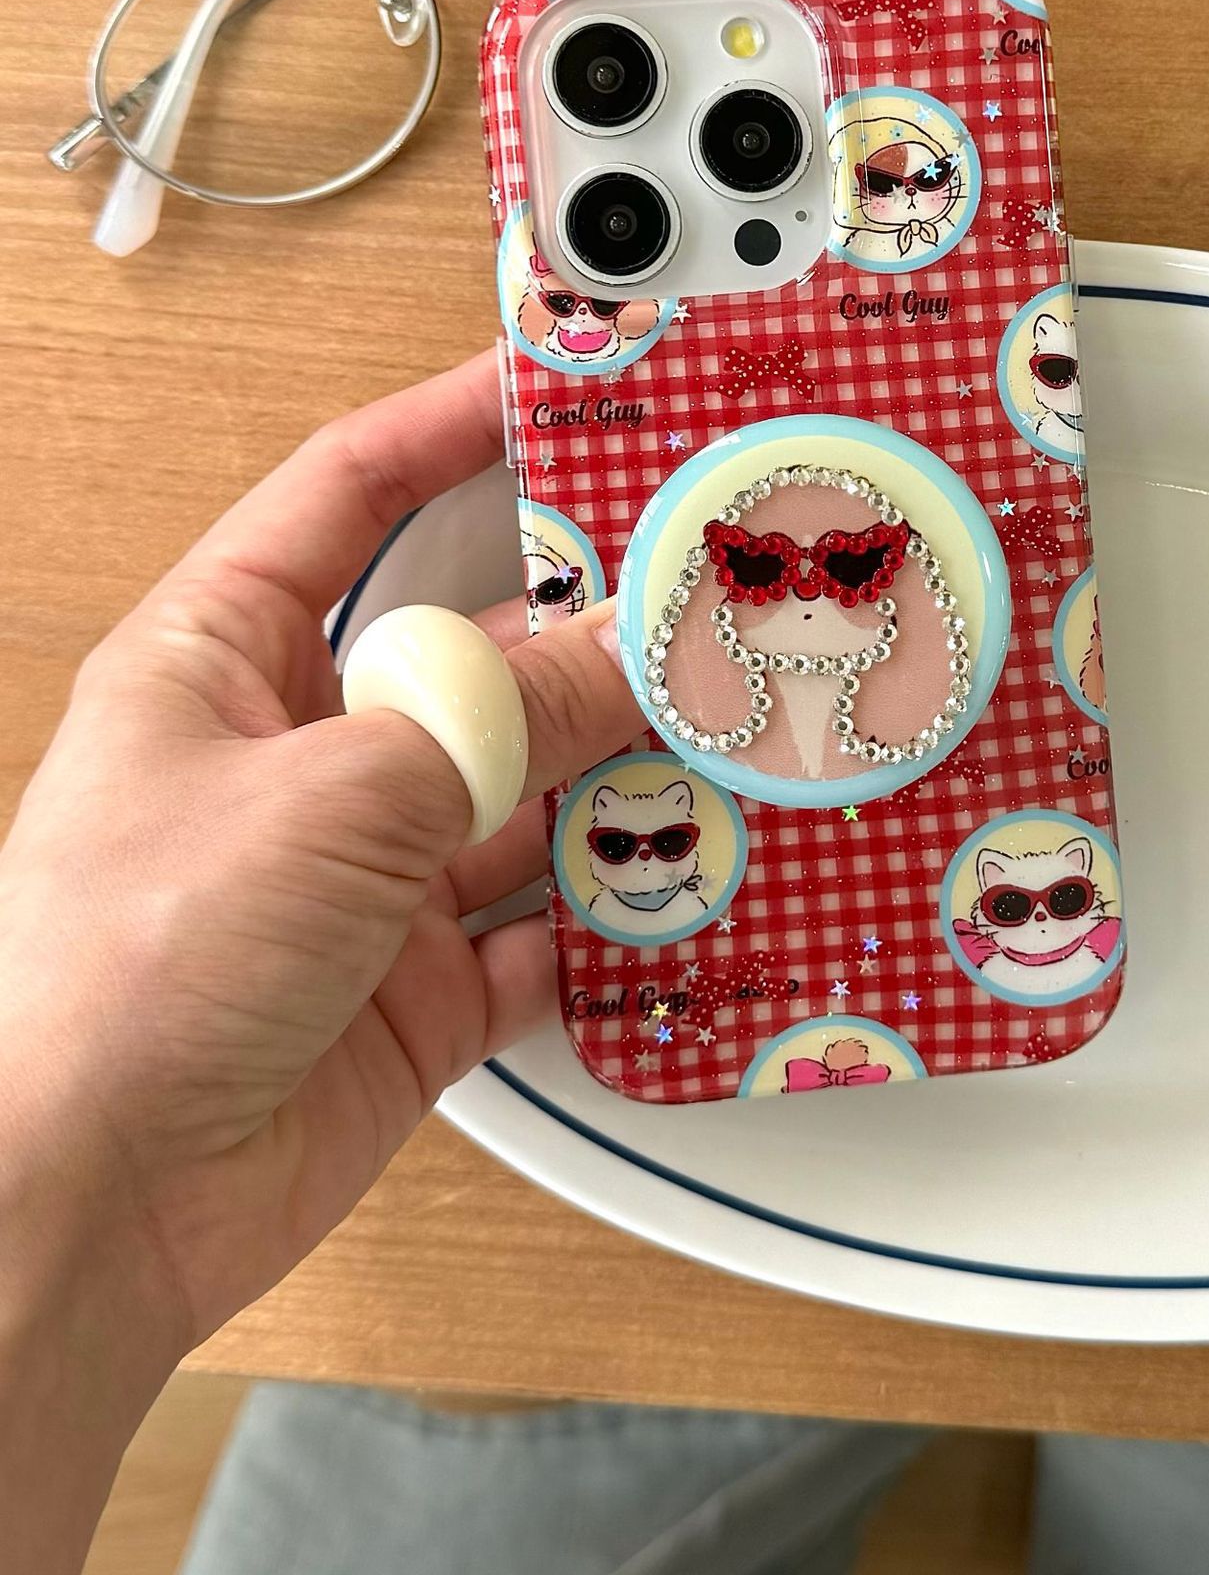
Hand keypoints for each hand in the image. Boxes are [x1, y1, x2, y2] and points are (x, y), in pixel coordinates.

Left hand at [0, 353, 639, 1563]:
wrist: (90, 1207)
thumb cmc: (135, 963)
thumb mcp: (341, 793)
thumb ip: (499, 717)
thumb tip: (623, 657)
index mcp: (224, 663)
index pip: (343, 501)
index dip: (444, 432)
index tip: (551, 393)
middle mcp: (299, 757)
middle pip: (467, 656)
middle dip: (579, 628)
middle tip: (699, 587)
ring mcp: (362, 877)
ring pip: (522, 796)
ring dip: (615, 777)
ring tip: (727, 732)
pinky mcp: (416, 987)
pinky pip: (541, 928)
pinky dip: (610, 915)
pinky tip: (684, 884)